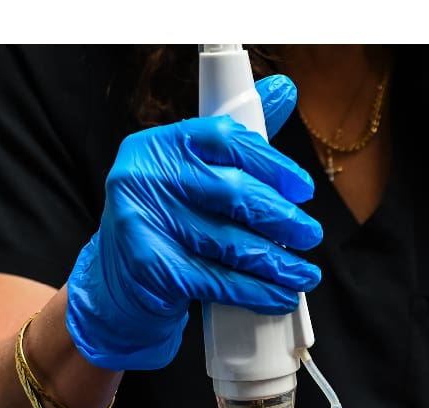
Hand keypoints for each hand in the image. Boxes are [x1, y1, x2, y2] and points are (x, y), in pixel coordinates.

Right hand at [66, 75, 321, 370]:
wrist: (117, 284)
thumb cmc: (165, 223)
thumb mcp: (191, 175)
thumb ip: (236, 142)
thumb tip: (284, 89)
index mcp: (158, 145)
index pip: (225, 140)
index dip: (271, 164)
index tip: (302, 188)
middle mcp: (146, 178)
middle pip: (233, 193)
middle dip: (281, 218)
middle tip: (311, 234)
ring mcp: (146, 224)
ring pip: (231, 243)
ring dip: (278, 263)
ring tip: (304, 274)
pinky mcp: (153, 270)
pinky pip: (219, 281)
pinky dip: (257, 292)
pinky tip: (280, 296)